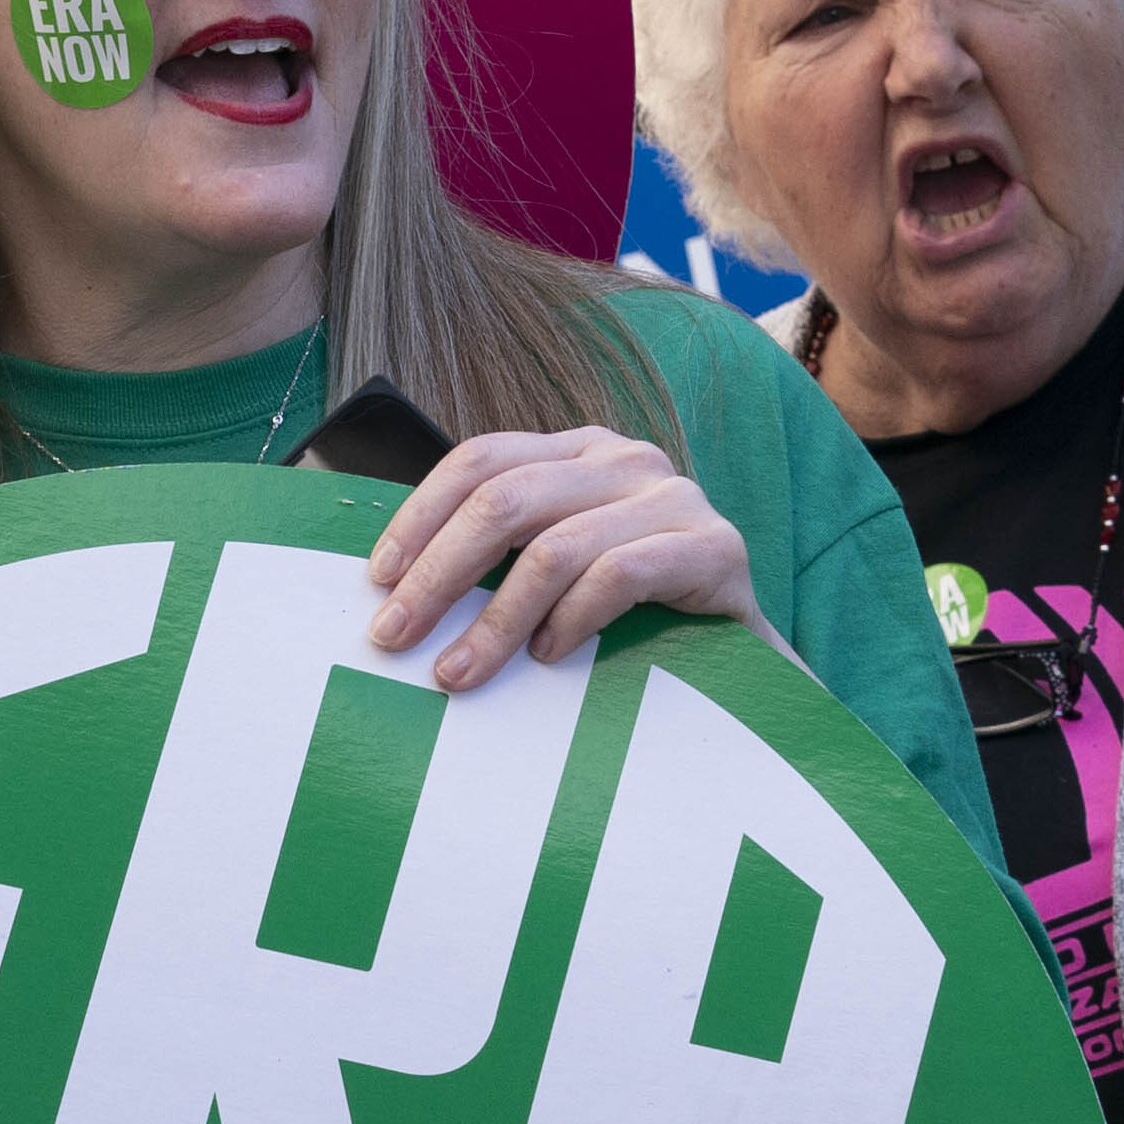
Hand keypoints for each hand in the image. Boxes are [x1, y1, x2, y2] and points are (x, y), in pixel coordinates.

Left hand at [365, 426, 765, 693]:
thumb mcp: (559, 567)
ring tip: (458, 672)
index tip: (377, 580)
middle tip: (393, 636)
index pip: (479, 460)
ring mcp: (673, 498)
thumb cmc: (634, 616)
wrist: (746, 658)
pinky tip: (548, 659)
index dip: (419, 516)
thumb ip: (499, 556)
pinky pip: (619, 576)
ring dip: (495, 619)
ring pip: (555, 547)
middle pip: (504, 500)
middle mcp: (625, 459)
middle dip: (438, 572)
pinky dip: (572, 620)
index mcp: (578, 451)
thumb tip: (392, 588)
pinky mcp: (715, 548)